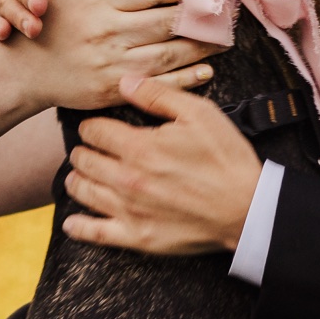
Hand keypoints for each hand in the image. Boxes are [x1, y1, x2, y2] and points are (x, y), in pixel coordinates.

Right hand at [7, 0, 214, 112]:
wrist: (20, 72)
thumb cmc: (40, 21)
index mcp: (98, 2)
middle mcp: (109, 33)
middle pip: (167, 21)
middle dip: (200, 13)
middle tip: (224, 7)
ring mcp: (113, 64)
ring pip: (169, 53)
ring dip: (201, 45)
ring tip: (222, 37)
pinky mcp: (114, 90)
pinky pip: (158, 84)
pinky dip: (187, 78)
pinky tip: (206, 69)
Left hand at [63, 74, 262, 254]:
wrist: (247, 209)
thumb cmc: (226, 159)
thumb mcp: (199, 114)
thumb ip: (158, 95)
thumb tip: (124, 81)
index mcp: (139, 147)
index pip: (94, 131)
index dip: (92, 126)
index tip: (97, 127)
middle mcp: (126, 179)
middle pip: (83, 160)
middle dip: (84, 151)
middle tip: (90, 150)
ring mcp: (129, 210)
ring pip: (83, 192)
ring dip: (78, 180)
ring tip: (81, 175)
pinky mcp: (137, 237)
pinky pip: (95, 233)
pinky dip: (79, 226)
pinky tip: (72, 221)